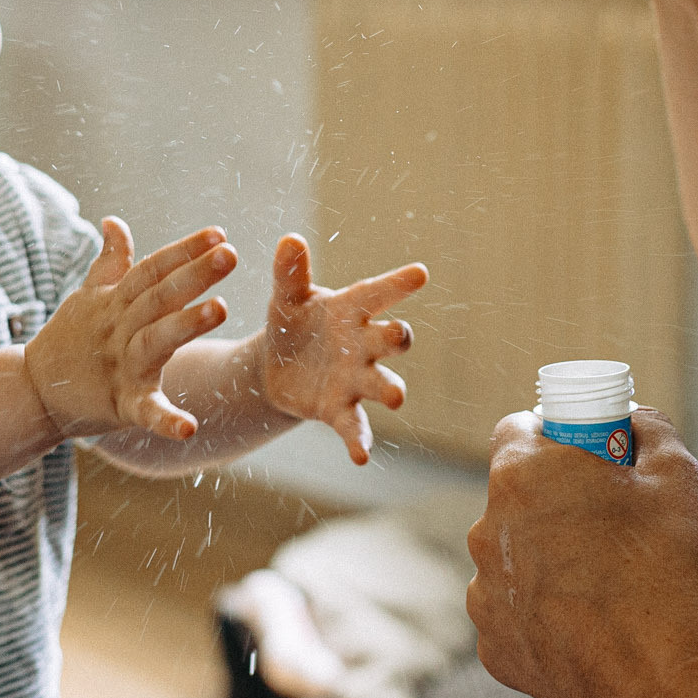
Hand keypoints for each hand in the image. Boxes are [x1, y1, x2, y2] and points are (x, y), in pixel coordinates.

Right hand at [25, 218, 235, 442]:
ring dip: (186, 324)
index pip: (152, 270)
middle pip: (158, 297)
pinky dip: (165, 420)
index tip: (218, 233)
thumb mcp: (88, 297)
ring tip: (221, 307)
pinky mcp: (121, 405)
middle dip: (194, 275)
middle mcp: (120, 329)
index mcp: (116, 302)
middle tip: (230, 254)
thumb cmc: (70, 339)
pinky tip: (190, 427)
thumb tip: (114, 221)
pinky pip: (145, 411)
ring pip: (154, 341)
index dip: (183, 250)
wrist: (33, 391)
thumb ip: (110, 262)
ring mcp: (121, 367)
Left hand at [254, 234, 427, 464]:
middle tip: (400, 337)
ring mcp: (355, 379)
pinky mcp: (338, 409)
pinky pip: (354, 426)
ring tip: (395, 397)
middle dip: (396, 339)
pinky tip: (360, 457)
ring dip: (389, 390)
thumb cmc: (292, 323)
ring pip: (382, 384)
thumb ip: (290, 273)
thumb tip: (289, 240)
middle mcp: (362, 344)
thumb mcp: (286, 298)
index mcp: (351, 310)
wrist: (277, 367)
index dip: (398, 283)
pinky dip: (359, 441)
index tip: (420, 273)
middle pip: (389, 339)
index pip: (378, 293)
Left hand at [466, 408, 697, 697]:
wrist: (678, 686)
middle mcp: (486, 531)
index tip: (593, 457)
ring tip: (611, 583)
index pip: (520, 429)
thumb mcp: (680, 475)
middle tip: (613, 522)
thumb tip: (630, 422)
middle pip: (516, 496)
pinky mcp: (495, 650)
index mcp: (522, 474)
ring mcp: (485, 596)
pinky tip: (596, 626)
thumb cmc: (679, 571)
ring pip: (514, 557)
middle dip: (556, 500)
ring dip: (549, 559)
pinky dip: (548, 614)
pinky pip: (518, 614)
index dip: (559, 437)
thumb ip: (646, 429)